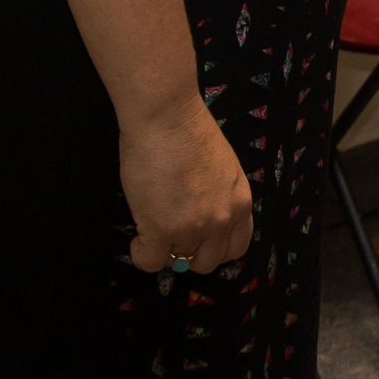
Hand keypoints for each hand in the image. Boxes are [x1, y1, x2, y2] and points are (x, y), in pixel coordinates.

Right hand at [117, 98, 253, 275]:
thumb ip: (219, 195)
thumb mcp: (223, 167)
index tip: (199, 240)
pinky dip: (142, 254)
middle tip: (172, 234)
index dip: (215, 247)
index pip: (236, 247)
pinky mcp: (162, 229)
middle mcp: (222, 220)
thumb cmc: (189, 130)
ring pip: (179, 262)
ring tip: (152, 232)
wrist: (166, 116)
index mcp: (240, 202)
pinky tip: (137, 238)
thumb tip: (201, 212)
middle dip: (189, 252)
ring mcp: (193, 227)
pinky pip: (151, 262)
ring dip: (164, 250)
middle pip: (208, 261)